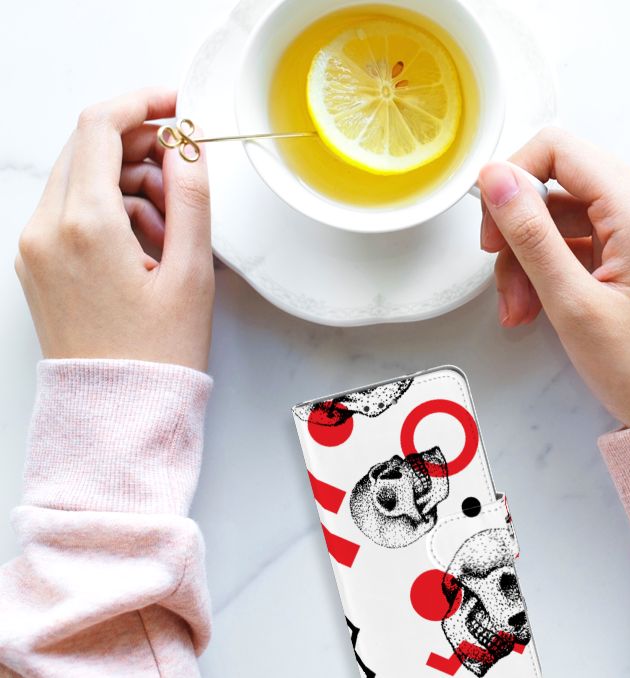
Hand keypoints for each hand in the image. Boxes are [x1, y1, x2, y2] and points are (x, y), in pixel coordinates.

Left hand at [15, 88, 213, 371]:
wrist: (117, 412)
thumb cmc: (157, 354)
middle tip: (185, 173)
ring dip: (129, 182)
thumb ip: (192, 198)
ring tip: (173, 228)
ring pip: (82, 178)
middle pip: (88, 148)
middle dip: (141, 147)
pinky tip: (148, 244)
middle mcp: (47, 229)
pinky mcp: (37, 263)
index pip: (101, 127)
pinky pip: (72, 210)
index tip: (177, 105)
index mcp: (85, 225)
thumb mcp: (192, 272)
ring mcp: (35, 246)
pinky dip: (111, 210)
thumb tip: (188, 147)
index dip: (143, 103)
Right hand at [478, 128, 629, 426]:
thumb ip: (529, 233)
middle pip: (557, 182)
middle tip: (503, 278)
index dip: (513, 179)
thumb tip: (495, 177)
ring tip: (520, 308)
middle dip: (519, 230)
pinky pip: (578, 237)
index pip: (558, 149)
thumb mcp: (571, 301)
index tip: (492, 226)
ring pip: (561, 213)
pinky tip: (537, 306)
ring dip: (529, 257)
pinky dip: (550, 267)